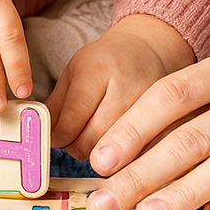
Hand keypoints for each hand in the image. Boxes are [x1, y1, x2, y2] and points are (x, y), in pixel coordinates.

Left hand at [44, 14, 193, 160]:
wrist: (151, 51)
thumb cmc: (107, 61)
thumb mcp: (75, 70)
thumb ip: (56, 103)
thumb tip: (42, 136)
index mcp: (101, 70)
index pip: (73, 117)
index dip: (58, 134)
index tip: (54, 136)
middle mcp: (128, 90)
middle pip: (93, 141)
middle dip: (76, 146)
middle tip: (72, 139)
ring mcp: (153, 110)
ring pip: (114, 155)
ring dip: (97, 154)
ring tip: (94, 138)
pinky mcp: (167, 127)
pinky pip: (137, 157)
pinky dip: (123, 158)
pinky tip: (117, 144)